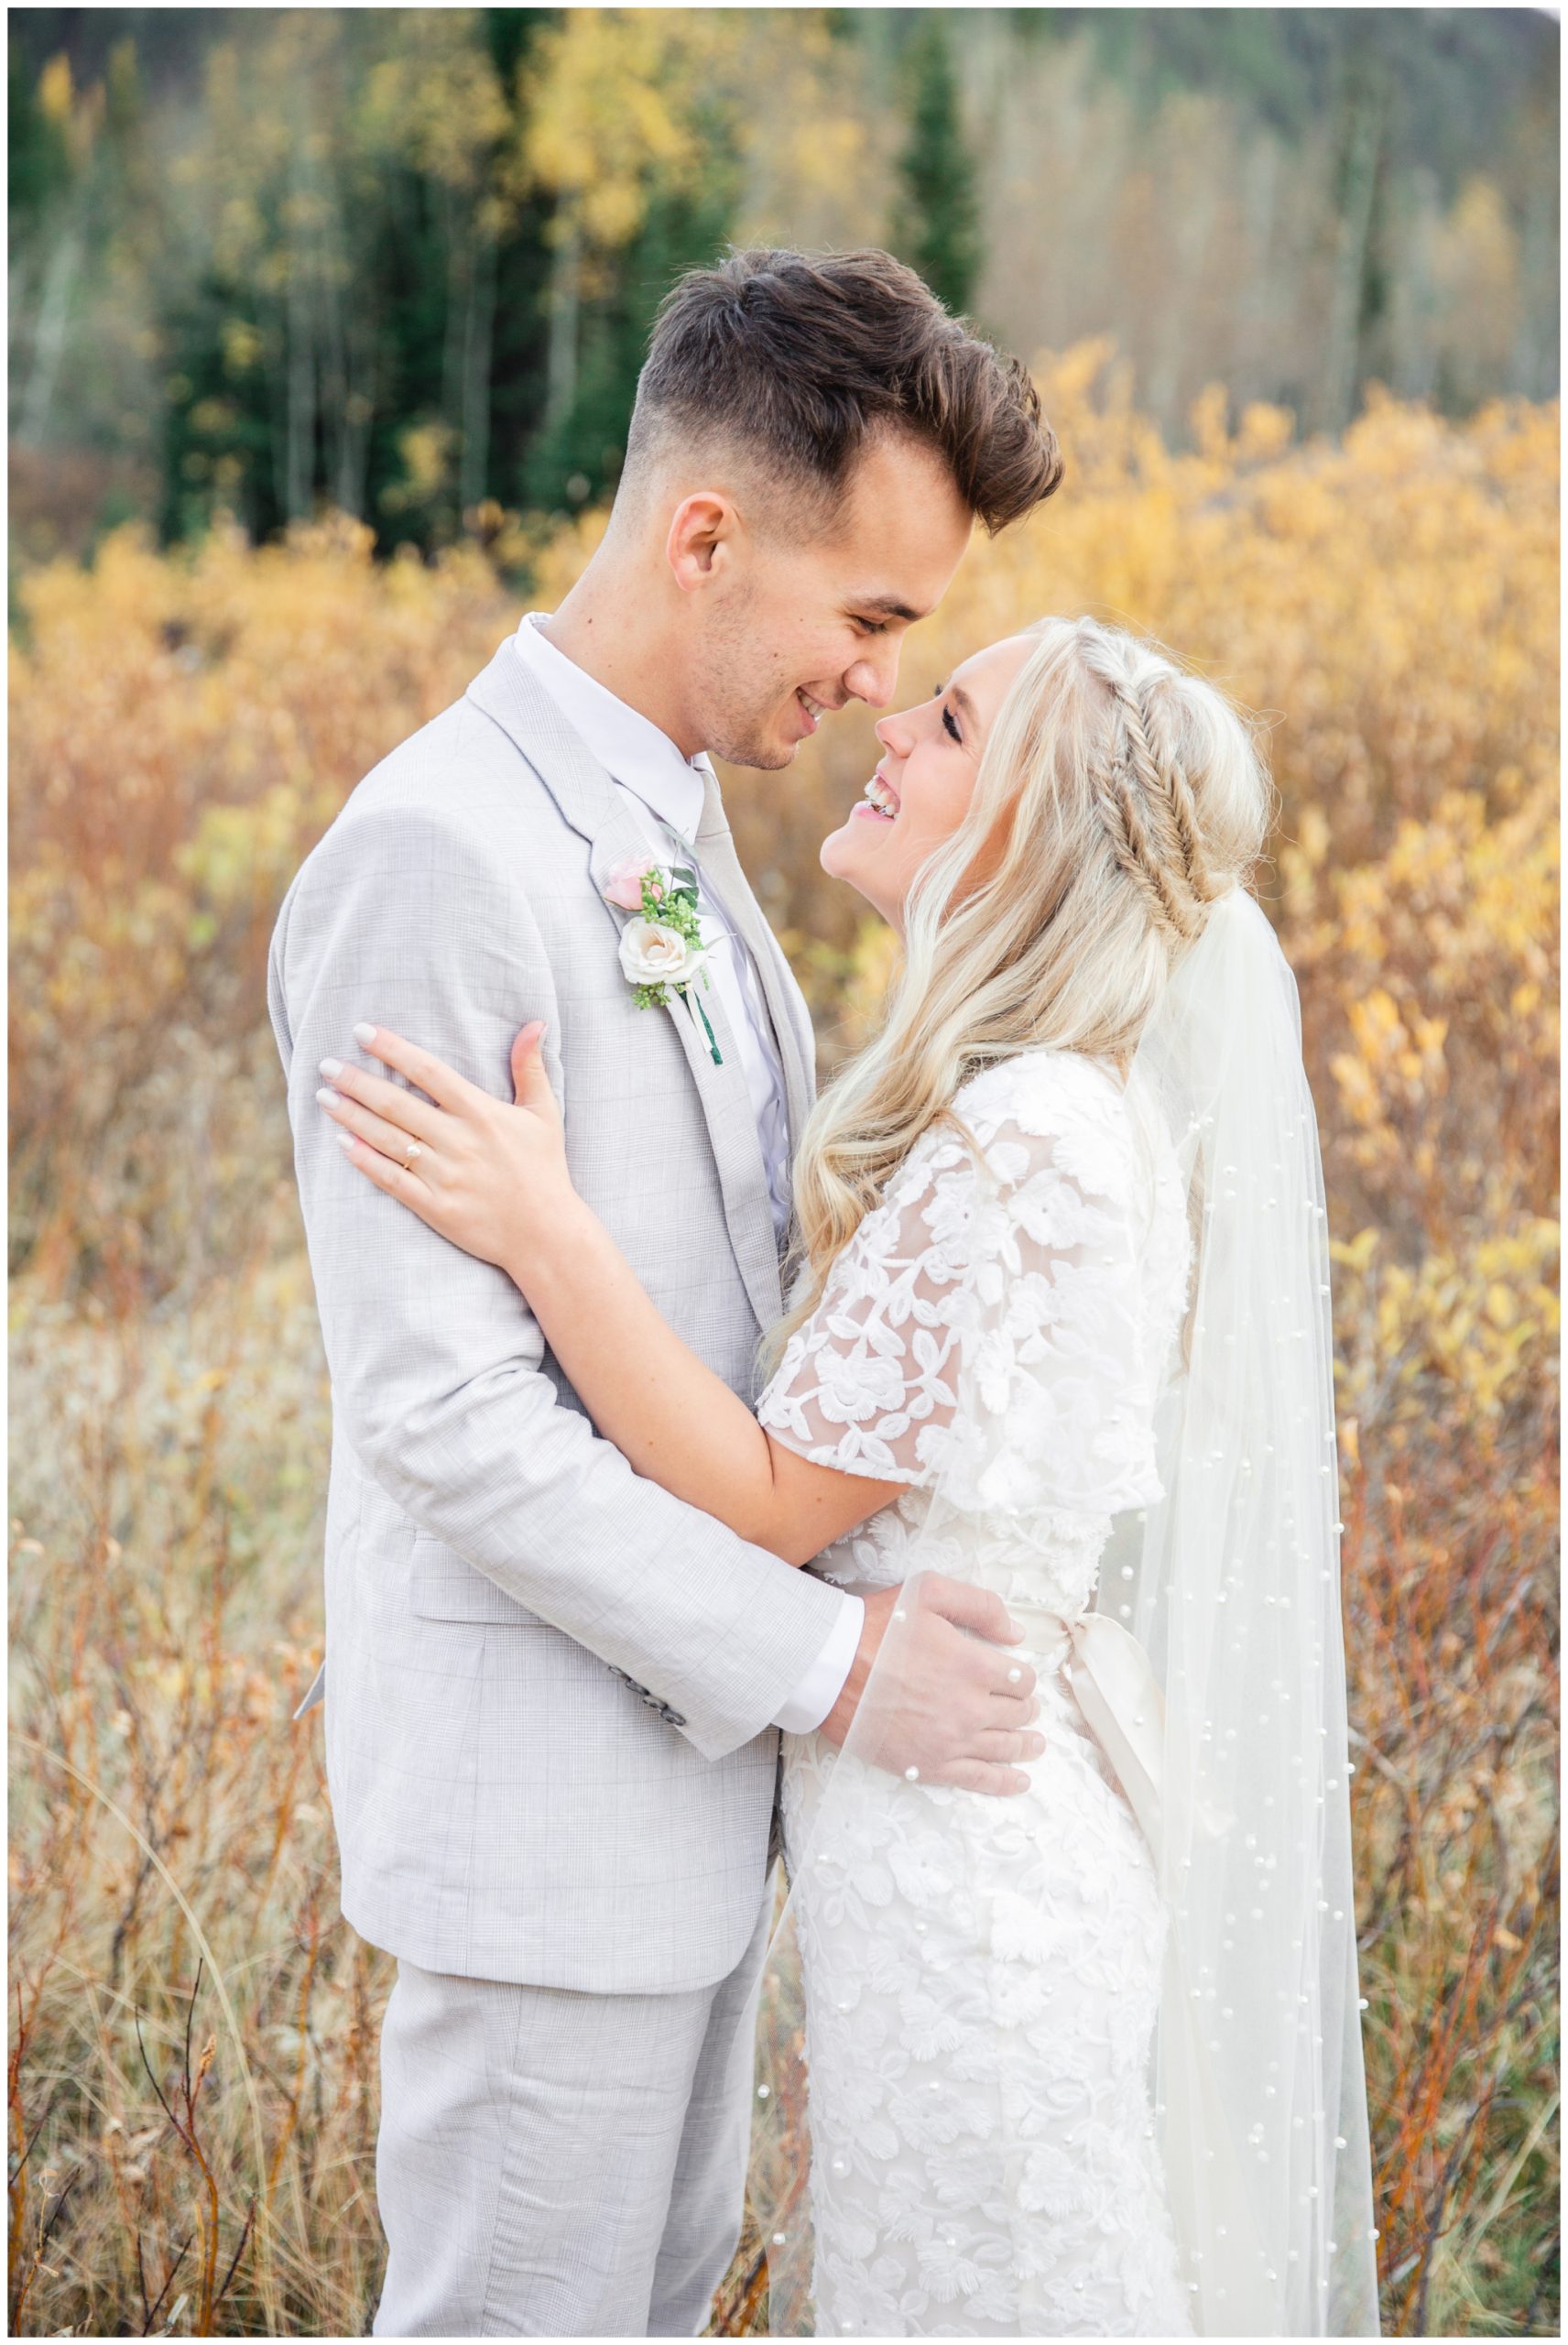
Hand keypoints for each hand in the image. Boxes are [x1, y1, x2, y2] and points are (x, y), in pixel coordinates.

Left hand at [316, 1021, 573, 1282]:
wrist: (546, 1234)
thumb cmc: (545, 1169)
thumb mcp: (544, 1114)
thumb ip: (531, 1067)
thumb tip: (535, 1023)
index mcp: (482, 1113)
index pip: (429, 1071)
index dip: (393, 1049)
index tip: (362, 1032)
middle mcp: (459, 1141)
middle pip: (396, 1104)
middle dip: (356, 1082)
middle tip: (326, 1065)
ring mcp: (444, 1176)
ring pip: (387, 1139)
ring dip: (351, 1115)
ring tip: (324, 1096)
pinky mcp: (435, 1207)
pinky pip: (391, 1179)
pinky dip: (365, 1160)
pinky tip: (343, 1142)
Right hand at [819, 1578, 1042, 1795]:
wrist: (829, 1667)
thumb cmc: (876, 1626)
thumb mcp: (929, 1592)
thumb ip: (980, 1606)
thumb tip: (1016, 1634)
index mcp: (974, 1665)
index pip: (1022, 1679)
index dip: (1024, 1679)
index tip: (1017, 1678)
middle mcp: (970, 1707)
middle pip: (1017, 1715)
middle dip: (1026, 1710)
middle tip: (1025, 1708)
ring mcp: (951, 1740)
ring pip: (1005, 1748)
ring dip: (1025, 1745)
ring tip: (1034, 1744)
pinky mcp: (929, 1764)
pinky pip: (979, 1779)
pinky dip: (1005, 1782)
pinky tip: (1019, 1781)